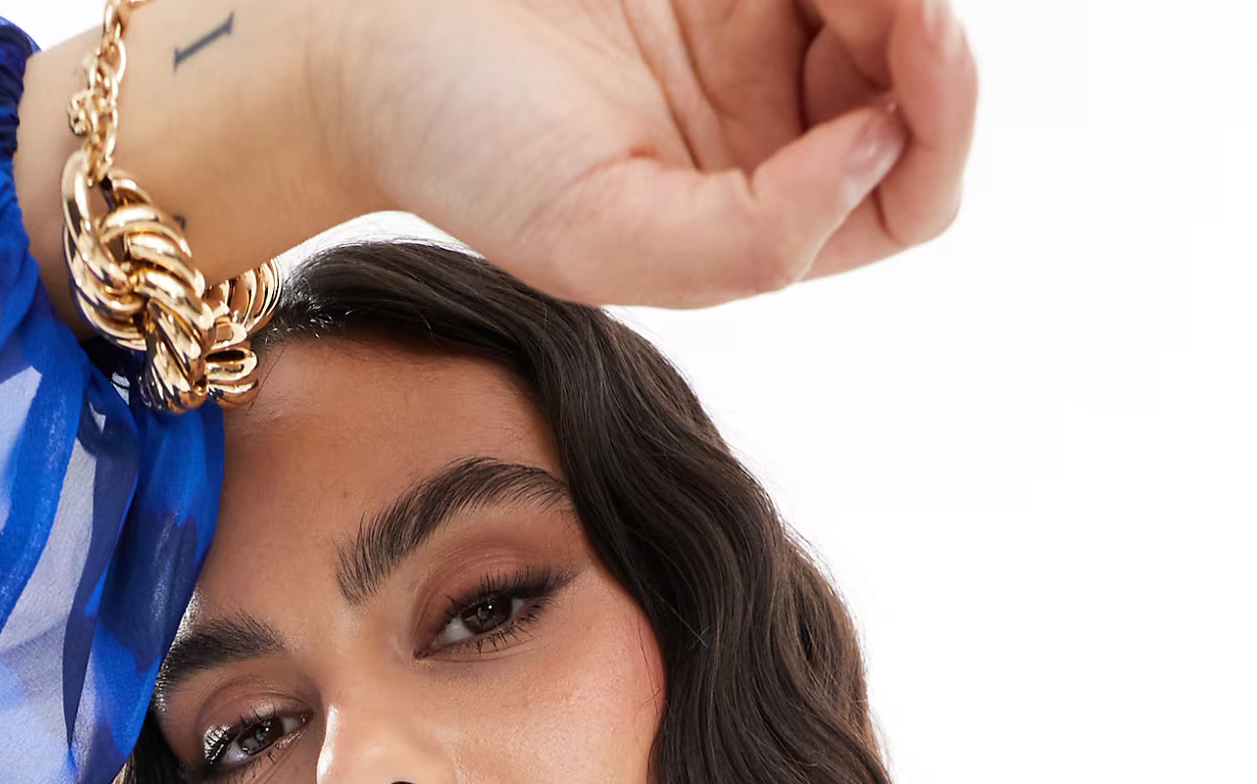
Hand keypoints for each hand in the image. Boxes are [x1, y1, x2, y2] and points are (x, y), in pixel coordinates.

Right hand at [330, 0, 976, 306]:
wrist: (365, 41)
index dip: (939, 123)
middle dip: (915, 21)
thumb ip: (747, 241)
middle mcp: (775, 120)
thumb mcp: (600, 238)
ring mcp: (756, 20)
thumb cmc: (467, 151)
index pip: (907, 192)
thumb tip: (876, 154)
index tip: (916, 41)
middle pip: (917, 73)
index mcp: (758, 214)